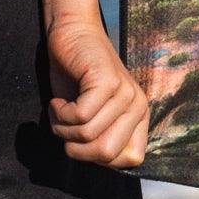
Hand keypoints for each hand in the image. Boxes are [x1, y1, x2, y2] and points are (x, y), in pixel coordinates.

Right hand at [45, 13, 150, 170]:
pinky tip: (57, 100)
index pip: (130, 161)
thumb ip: (101, 139)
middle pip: (106, 153)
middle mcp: (139, 106)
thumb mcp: (92, 117)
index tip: (82, 137)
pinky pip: (79, 117)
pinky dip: (59, 114)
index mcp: (140, 118)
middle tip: (66, 124)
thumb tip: (98, 162)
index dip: (97, 157)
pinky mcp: (106, 81)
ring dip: (62, 127)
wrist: (71, 35)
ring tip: (60, 109)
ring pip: (87, 135)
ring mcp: (125, 92)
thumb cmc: (76, 80)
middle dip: (75, 146)